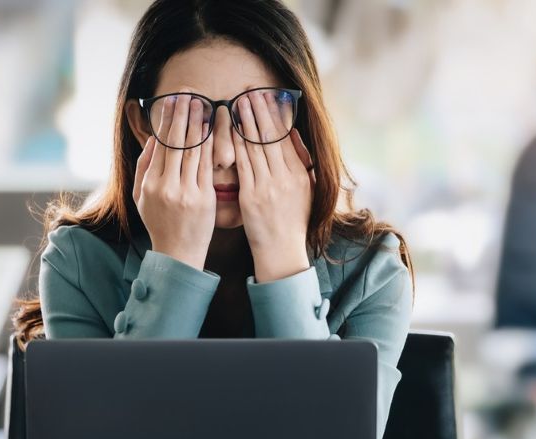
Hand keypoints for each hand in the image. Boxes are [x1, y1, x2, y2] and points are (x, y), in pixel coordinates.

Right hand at [132, 90, 215, 270]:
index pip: (161, 144)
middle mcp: (166, 186)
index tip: (174, 100)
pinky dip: (210, 146)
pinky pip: (208, 166)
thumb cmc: (159, 223)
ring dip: (198, 124)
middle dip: (183, 115)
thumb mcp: (141, 197)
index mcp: (150, 183)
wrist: (178, 253)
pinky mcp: (204, 198)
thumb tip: (152, 139)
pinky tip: (213, 130)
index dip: (168, 120)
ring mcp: (186, 192)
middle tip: (189, 93)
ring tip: (202, 104)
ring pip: (193, 151)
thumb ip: (144, 167)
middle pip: (176, 142)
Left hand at [232, 91, 315, 280]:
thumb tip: (294, 134)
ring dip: (247, 121)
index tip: (267, 95)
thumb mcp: (306, 190)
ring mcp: (269, 186)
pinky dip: (236, 144)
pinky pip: (243, 164)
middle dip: (260, 110)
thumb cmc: (292, 222)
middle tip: (250, 89)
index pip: (286, 136)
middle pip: (271, 136)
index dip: (275, 114)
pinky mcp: (252, 196)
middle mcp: (286, 177)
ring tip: (239, 100)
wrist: (283, 252)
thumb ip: (301, 161)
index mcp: (299, 174)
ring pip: (256, 146)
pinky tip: (229, 130)